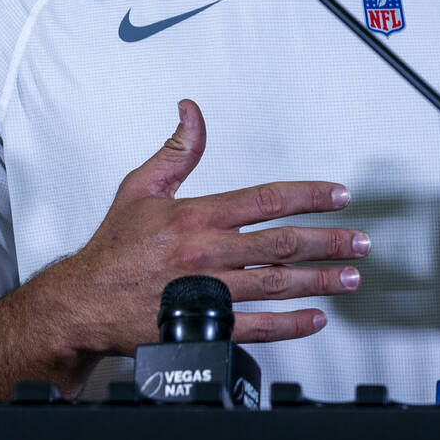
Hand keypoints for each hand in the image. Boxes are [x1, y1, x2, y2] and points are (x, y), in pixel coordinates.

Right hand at [74, 99, 368, 355]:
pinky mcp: (202, 328)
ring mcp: (208, 294)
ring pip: (276, 285)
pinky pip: (255, 327)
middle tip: (360, 242)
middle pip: (281, 244)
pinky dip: (290, 326)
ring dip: (319, 281)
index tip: (338, 196)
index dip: (308, 196)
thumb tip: (191, 111)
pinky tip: (315, 319)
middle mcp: (206, 254)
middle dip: (328, 242)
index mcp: (196, 217)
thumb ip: (176, 151)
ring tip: (350, 277)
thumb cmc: (111, 249)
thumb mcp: (140, 188)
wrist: (80, 305)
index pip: (265, 200)